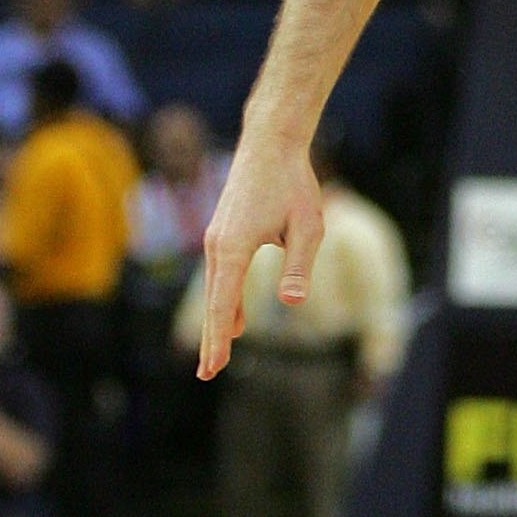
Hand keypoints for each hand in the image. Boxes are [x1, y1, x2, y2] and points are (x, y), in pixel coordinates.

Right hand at [198, 137, 322, 379]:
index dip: (218, 340)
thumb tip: (291, 302)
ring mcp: (217, 237)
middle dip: (213, 339)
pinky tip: (237, 318)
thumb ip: (300, 266)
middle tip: (208, 374)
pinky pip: (222, 274)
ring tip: (220, 354)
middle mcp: (218, 245)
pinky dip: (226, 299)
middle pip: (214, 303)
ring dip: (220, 321)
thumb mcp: (308, 227)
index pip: (224, 305)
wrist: (271, 143)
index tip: (212, 369)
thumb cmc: (294, 183)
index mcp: (234, 248)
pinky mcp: (223, 231)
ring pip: (217, 289)